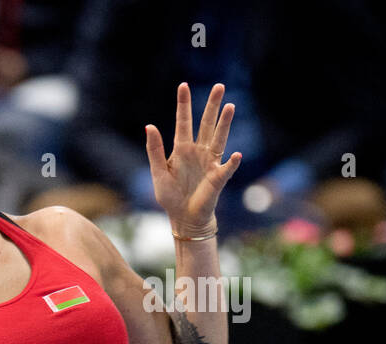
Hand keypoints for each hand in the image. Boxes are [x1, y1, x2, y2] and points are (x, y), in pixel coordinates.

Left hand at [145, 83, 241, 234]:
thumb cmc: (170, 195)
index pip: (183, 122)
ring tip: (229, 106)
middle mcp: (198, 151)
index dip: (183, 104)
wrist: (183, 216)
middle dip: (212, 105)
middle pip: (206, 123)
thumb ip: (154, 150)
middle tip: (219, 86)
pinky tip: (236, 155)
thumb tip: (149, 126)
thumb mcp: (157, 172)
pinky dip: (231, 163)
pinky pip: (226, 168)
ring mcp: (210, 162)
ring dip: (224, 124)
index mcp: (181, 149)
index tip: (183, 85)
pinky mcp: (218, 177)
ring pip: (219, 138)